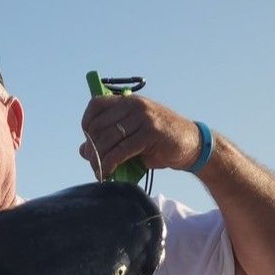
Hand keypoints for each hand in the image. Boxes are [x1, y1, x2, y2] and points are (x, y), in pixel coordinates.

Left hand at [79, 94, 203, 179]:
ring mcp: (143, 117)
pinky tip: (107, 173)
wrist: (192, 145)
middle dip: (92, 148)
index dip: (87, 123)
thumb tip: (83, 150)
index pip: (96, 105)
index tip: (89, 141)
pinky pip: (120, 150)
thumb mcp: (132, 136)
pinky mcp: (150, 133)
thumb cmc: (159, 142)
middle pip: (99, 126)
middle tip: (93, 164)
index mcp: (128, 101)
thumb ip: (109, 139)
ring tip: (99, 172)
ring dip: (99, 159)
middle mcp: (134, 105)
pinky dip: (109, 164)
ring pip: (108, 139)